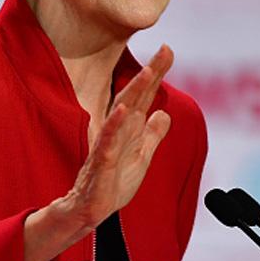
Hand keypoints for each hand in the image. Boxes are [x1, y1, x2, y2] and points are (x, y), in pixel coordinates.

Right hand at [23, 45, 172, 260]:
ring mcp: (108, 144)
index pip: (145, 96)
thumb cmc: (114, 183)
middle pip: (136, 96)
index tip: (168, 49)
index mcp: (129, 128)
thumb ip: (152, 134)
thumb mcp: (142, 156)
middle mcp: (119, 130)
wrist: (91, 211)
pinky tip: (124, 111)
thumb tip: (165, 113)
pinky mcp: (101, 163)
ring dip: (134, 92)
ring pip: (122, 113)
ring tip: (148, 72)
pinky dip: (115, 125)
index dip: (156, 74)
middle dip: (151, 73)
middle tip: (165, 50)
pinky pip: (107, 142)